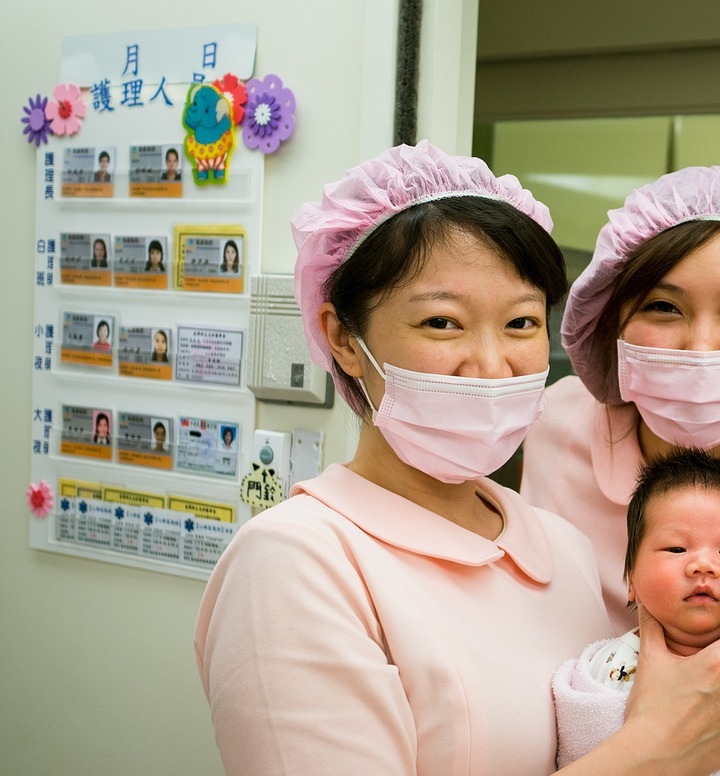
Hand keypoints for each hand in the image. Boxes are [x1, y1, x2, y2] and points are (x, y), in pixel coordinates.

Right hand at [625, 601, 719, 774]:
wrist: (654, 754)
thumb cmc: (652, 709)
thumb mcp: (650, 661)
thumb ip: (651, 626)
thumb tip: (646, 604)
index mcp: (716, 663)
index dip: (718, 634)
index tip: (712, 637)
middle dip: (717, 660)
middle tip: (706, 663)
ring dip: (719, 685)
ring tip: (706, 686)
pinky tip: (709, 706)